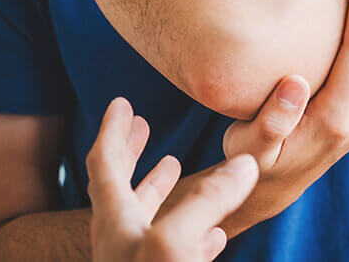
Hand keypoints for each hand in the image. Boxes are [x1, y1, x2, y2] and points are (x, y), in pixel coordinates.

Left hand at [86, 98, 258, 261]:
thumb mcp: (175, 241)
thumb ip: (208, 199)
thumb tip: (244, 164)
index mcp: (116, 218)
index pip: (104, 160)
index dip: (111, 128)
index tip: (120, 103)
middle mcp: (119, 236)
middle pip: (120, 181)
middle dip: (131, 148)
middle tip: (142, 124)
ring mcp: (136, 260)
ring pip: (144, 213)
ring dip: (156, 183)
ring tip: (172, 162)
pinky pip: (169, 246)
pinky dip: (186, 225)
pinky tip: (211, 231)